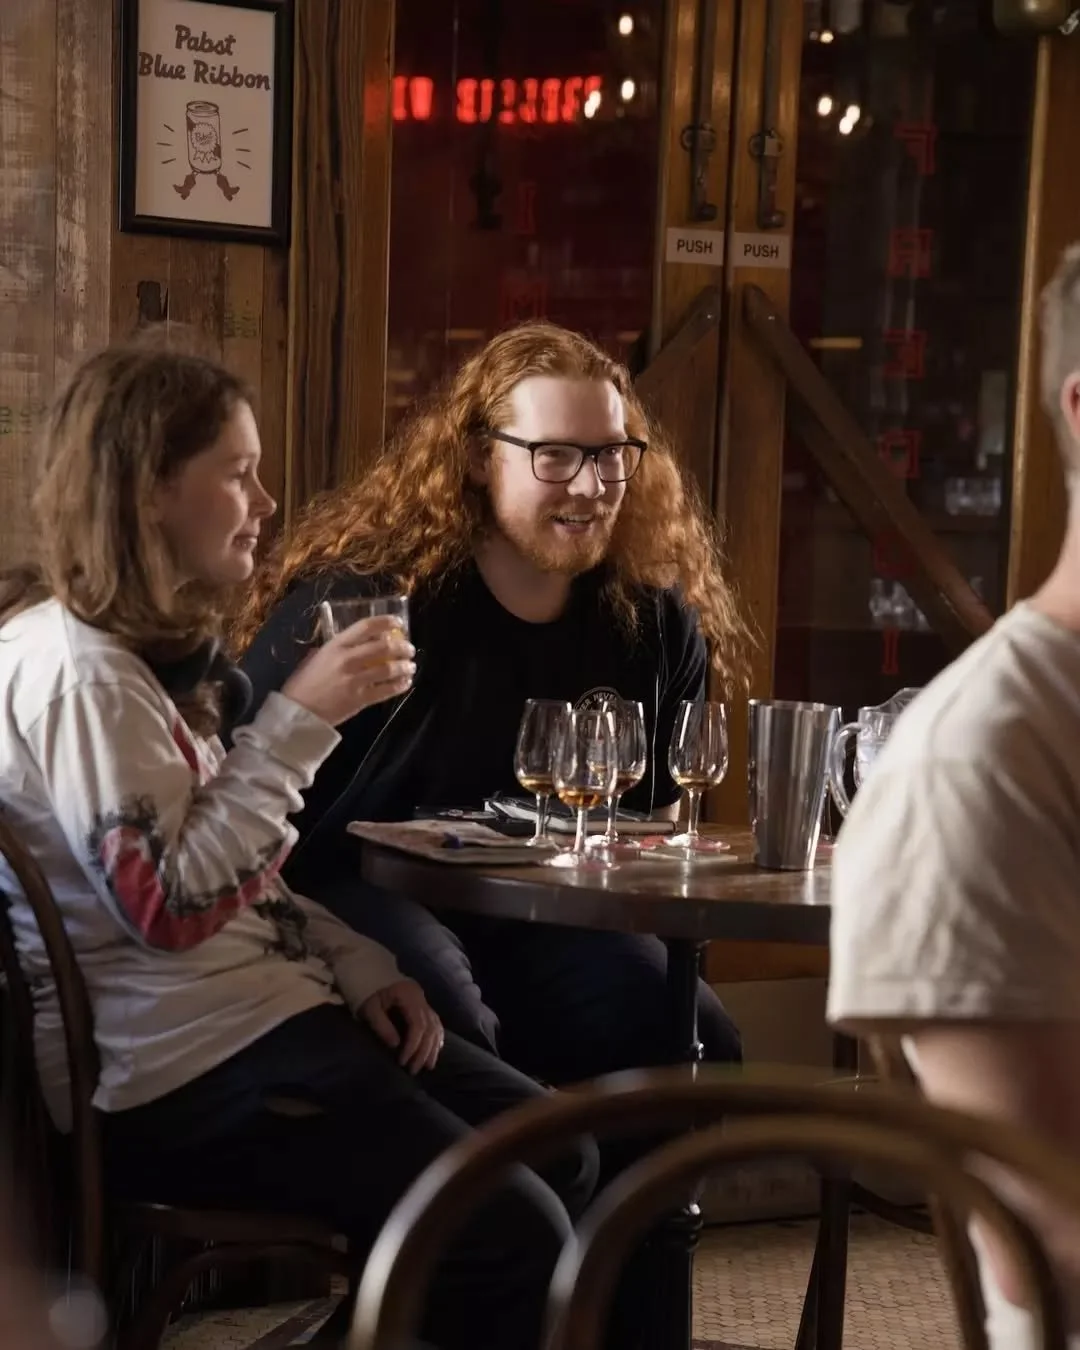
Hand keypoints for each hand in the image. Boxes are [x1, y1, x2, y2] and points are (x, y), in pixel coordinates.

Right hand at [282, 615, 414, 726]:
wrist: (298, 712)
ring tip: (410, 666)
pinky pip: (386, 690)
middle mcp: (348, 660)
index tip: (398, 622)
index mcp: (336, 645)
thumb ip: (335, 648)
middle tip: (409, 649)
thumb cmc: (303, 683)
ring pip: (389, 669)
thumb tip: (353, 643)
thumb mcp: (315, 657)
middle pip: (384, 647)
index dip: (386, 621)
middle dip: (402, 647)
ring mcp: (355, 680)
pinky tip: (405, 683)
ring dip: (404, 666)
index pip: (366, 626)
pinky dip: (399, 686)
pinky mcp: (360, 699)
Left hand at [362, 978, 443, 1072]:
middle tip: (413, 1070)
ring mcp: (422, 999)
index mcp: (408, 995)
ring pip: (435, 1025)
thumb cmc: (364, 987)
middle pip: (429, 1027)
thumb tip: (395, 1045)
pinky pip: (435, 1021)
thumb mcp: (368, 1006)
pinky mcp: (421, 1002)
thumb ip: (381, 1025)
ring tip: (428, 1066)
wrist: (365, 968)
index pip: (418, 1024)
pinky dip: (436, 1036)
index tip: (403, 1062)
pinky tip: (436, 1049)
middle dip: (423, 1051)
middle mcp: (420, 997)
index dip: (413, 1046)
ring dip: (432, 1047)